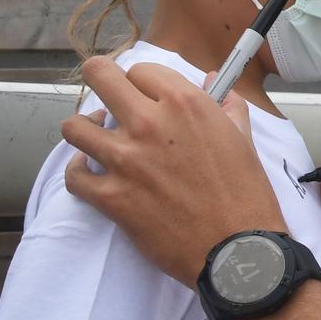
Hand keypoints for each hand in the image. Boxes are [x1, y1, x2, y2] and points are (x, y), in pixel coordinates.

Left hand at [62, 57, 284, 282]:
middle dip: (102, 83)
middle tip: (109, 102)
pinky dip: (80, 175)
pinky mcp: (111, 197)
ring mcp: (125, 160)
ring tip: (98, 141)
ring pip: (75, 127)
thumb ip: (226, 105)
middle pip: (99, 76)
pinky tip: (92, 176)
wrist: (237, 250)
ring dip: (85, 132)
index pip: (141, 69)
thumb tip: (212, 81)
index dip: (143, 83)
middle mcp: (150, 124)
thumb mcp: (243, 140)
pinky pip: (74, 176)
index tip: (146, 97)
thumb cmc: (246, 195)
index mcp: (185, 103)